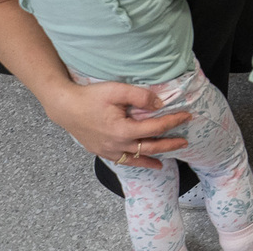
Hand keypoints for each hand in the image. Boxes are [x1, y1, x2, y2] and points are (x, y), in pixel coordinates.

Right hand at [47, 79, 190, 168]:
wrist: (64, 107)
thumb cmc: (90, 97)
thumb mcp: (117, 91)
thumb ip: (141, 96)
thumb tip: (159, 104)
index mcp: (123, 130)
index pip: (155, 127)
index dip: (173, 121)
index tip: (187, 116)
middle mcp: (116, 145)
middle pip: (149, 147)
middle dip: (169, 145)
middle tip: (184, 142)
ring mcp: (107, 150)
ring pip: (135, 158)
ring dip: (152, 158)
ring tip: (165, 162)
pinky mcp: (100, 151)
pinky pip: (121, 160)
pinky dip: (134, 162)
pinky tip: (140, 161)